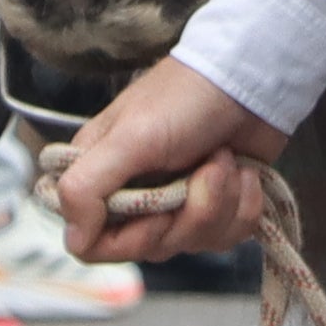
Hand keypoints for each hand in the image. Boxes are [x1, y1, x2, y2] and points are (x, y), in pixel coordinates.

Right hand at [50, 56, 280, 265]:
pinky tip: (245, 170)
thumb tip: (73, 238)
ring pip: (195, 243)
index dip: (128, 241)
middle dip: (189, 213)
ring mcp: (180, 203)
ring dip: (221, 202)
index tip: (158, 214)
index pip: (93, 245)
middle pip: (151, 248)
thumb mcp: (130, 137)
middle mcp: (137, 196)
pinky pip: (229, 236)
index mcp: (101, 179)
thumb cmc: (185, 97)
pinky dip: (244, 205)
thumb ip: (87, 186)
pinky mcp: (219, 204)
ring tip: (225, 160)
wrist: (252, 77)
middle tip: (205, 169)